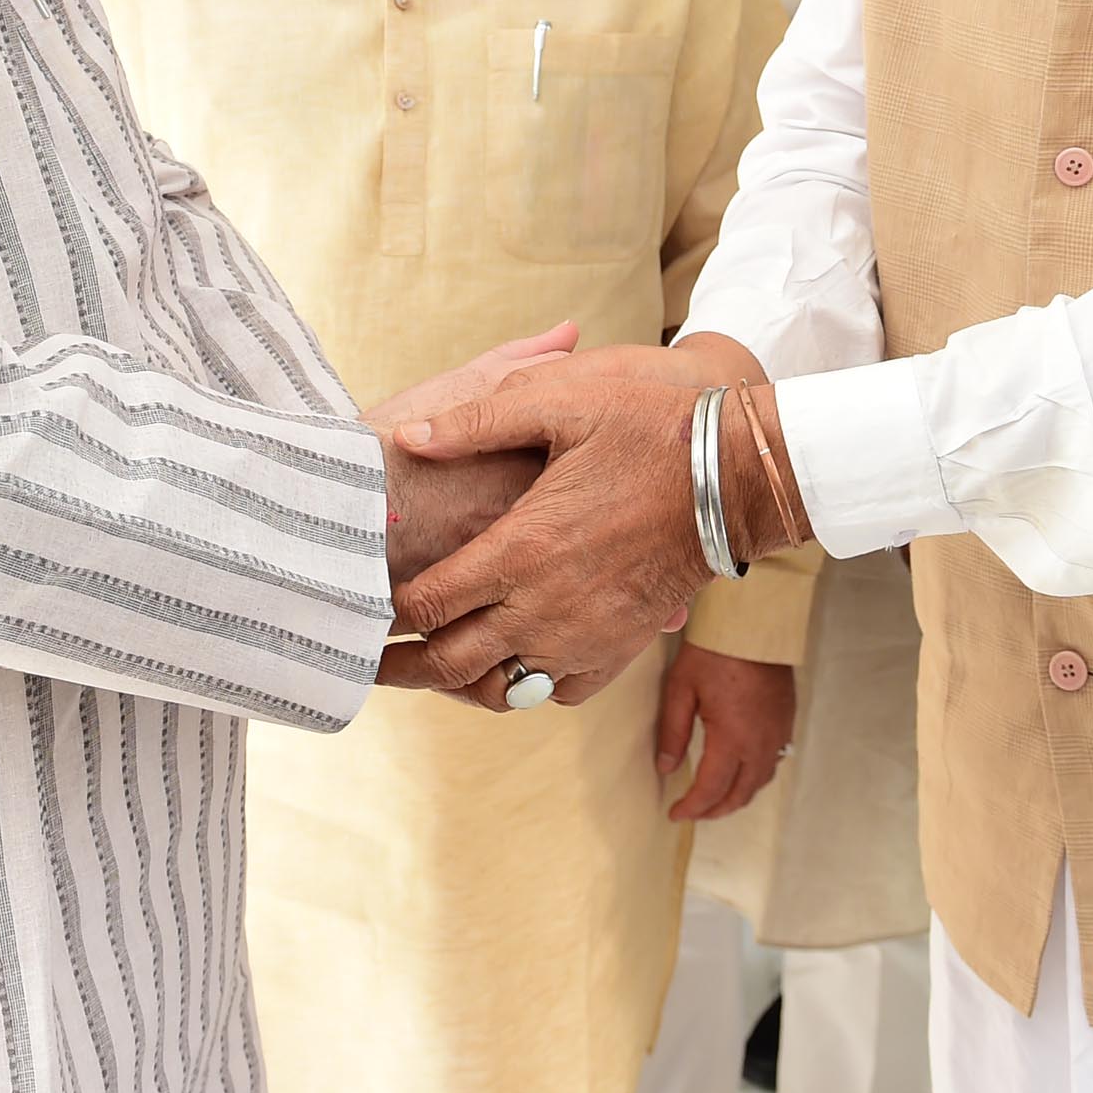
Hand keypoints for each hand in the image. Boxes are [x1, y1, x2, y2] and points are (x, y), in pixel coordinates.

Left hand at [378, 341, 738, 708]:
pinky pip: (554, 693)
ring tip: (428, 665)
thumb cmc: (649, 426)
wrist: (737, 477)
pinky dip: (522, 684)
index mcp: (521, 550)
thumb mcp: (560, 399)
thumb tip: (409, 438)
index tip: (355, 609)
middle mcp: (546, 609)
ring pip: (500, 690)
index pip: (426, 605)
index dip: (382, 612)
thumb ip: (476, 420)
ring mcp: (584, 638)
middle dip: (399, 669)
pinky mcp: (619, 650)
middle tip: (366, 663)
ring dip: (459, 681)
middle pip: (449, 665)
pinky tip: (507, 656)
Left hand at [657, 646, 792, 821]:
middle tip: (693, 812)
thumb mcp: (681, 688)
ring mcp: (777, 734)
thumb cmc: (714, 652)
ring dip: (737, 797)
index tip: (674, 814)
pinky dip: (754, 778)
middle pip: (739, 794)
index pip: (711, 789)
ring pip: (760, 782)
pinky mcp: (786, 722)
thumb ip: (673, 732)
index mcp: (732, 738)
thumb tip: (666, 767)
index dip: (692, 807)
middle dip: (714, 810)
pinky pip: (773, 763)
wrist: (755, 625)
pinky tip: (741, 774)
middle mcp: (760, 744)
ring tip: (715, 801)